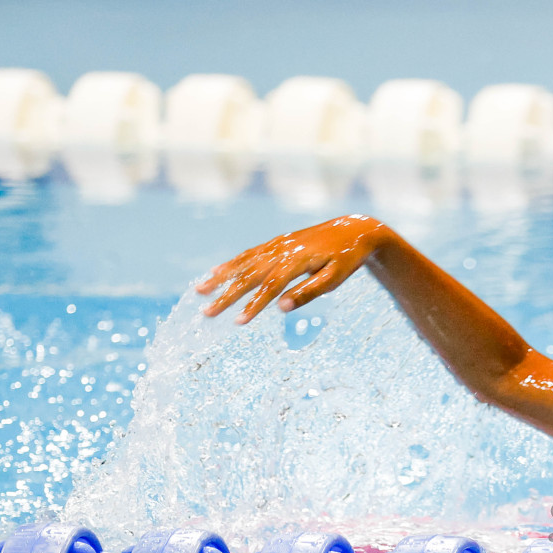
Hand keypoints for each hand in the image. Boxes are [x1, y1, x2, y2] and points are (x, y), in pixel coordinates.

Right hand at [197, 214, 393, 322]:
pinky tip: (215, 272)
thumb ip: (308, 292)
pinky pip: (248, 253)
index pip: (270, 287)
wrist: (354, 231)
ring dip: (220, 277)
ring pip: (243, 262)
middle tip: (206, 313)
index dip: (253, 305)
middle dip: (226, 295)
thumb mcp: (335, 279)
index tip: (238, 322)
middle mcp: (282, 250)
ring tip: (199, 291)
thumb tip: (282, 309)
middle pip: (249, 275)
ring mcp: (277, 244)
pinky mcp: (276, 242)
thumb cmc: (346, 259)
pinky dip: (231, 263)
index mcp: (297, 260)